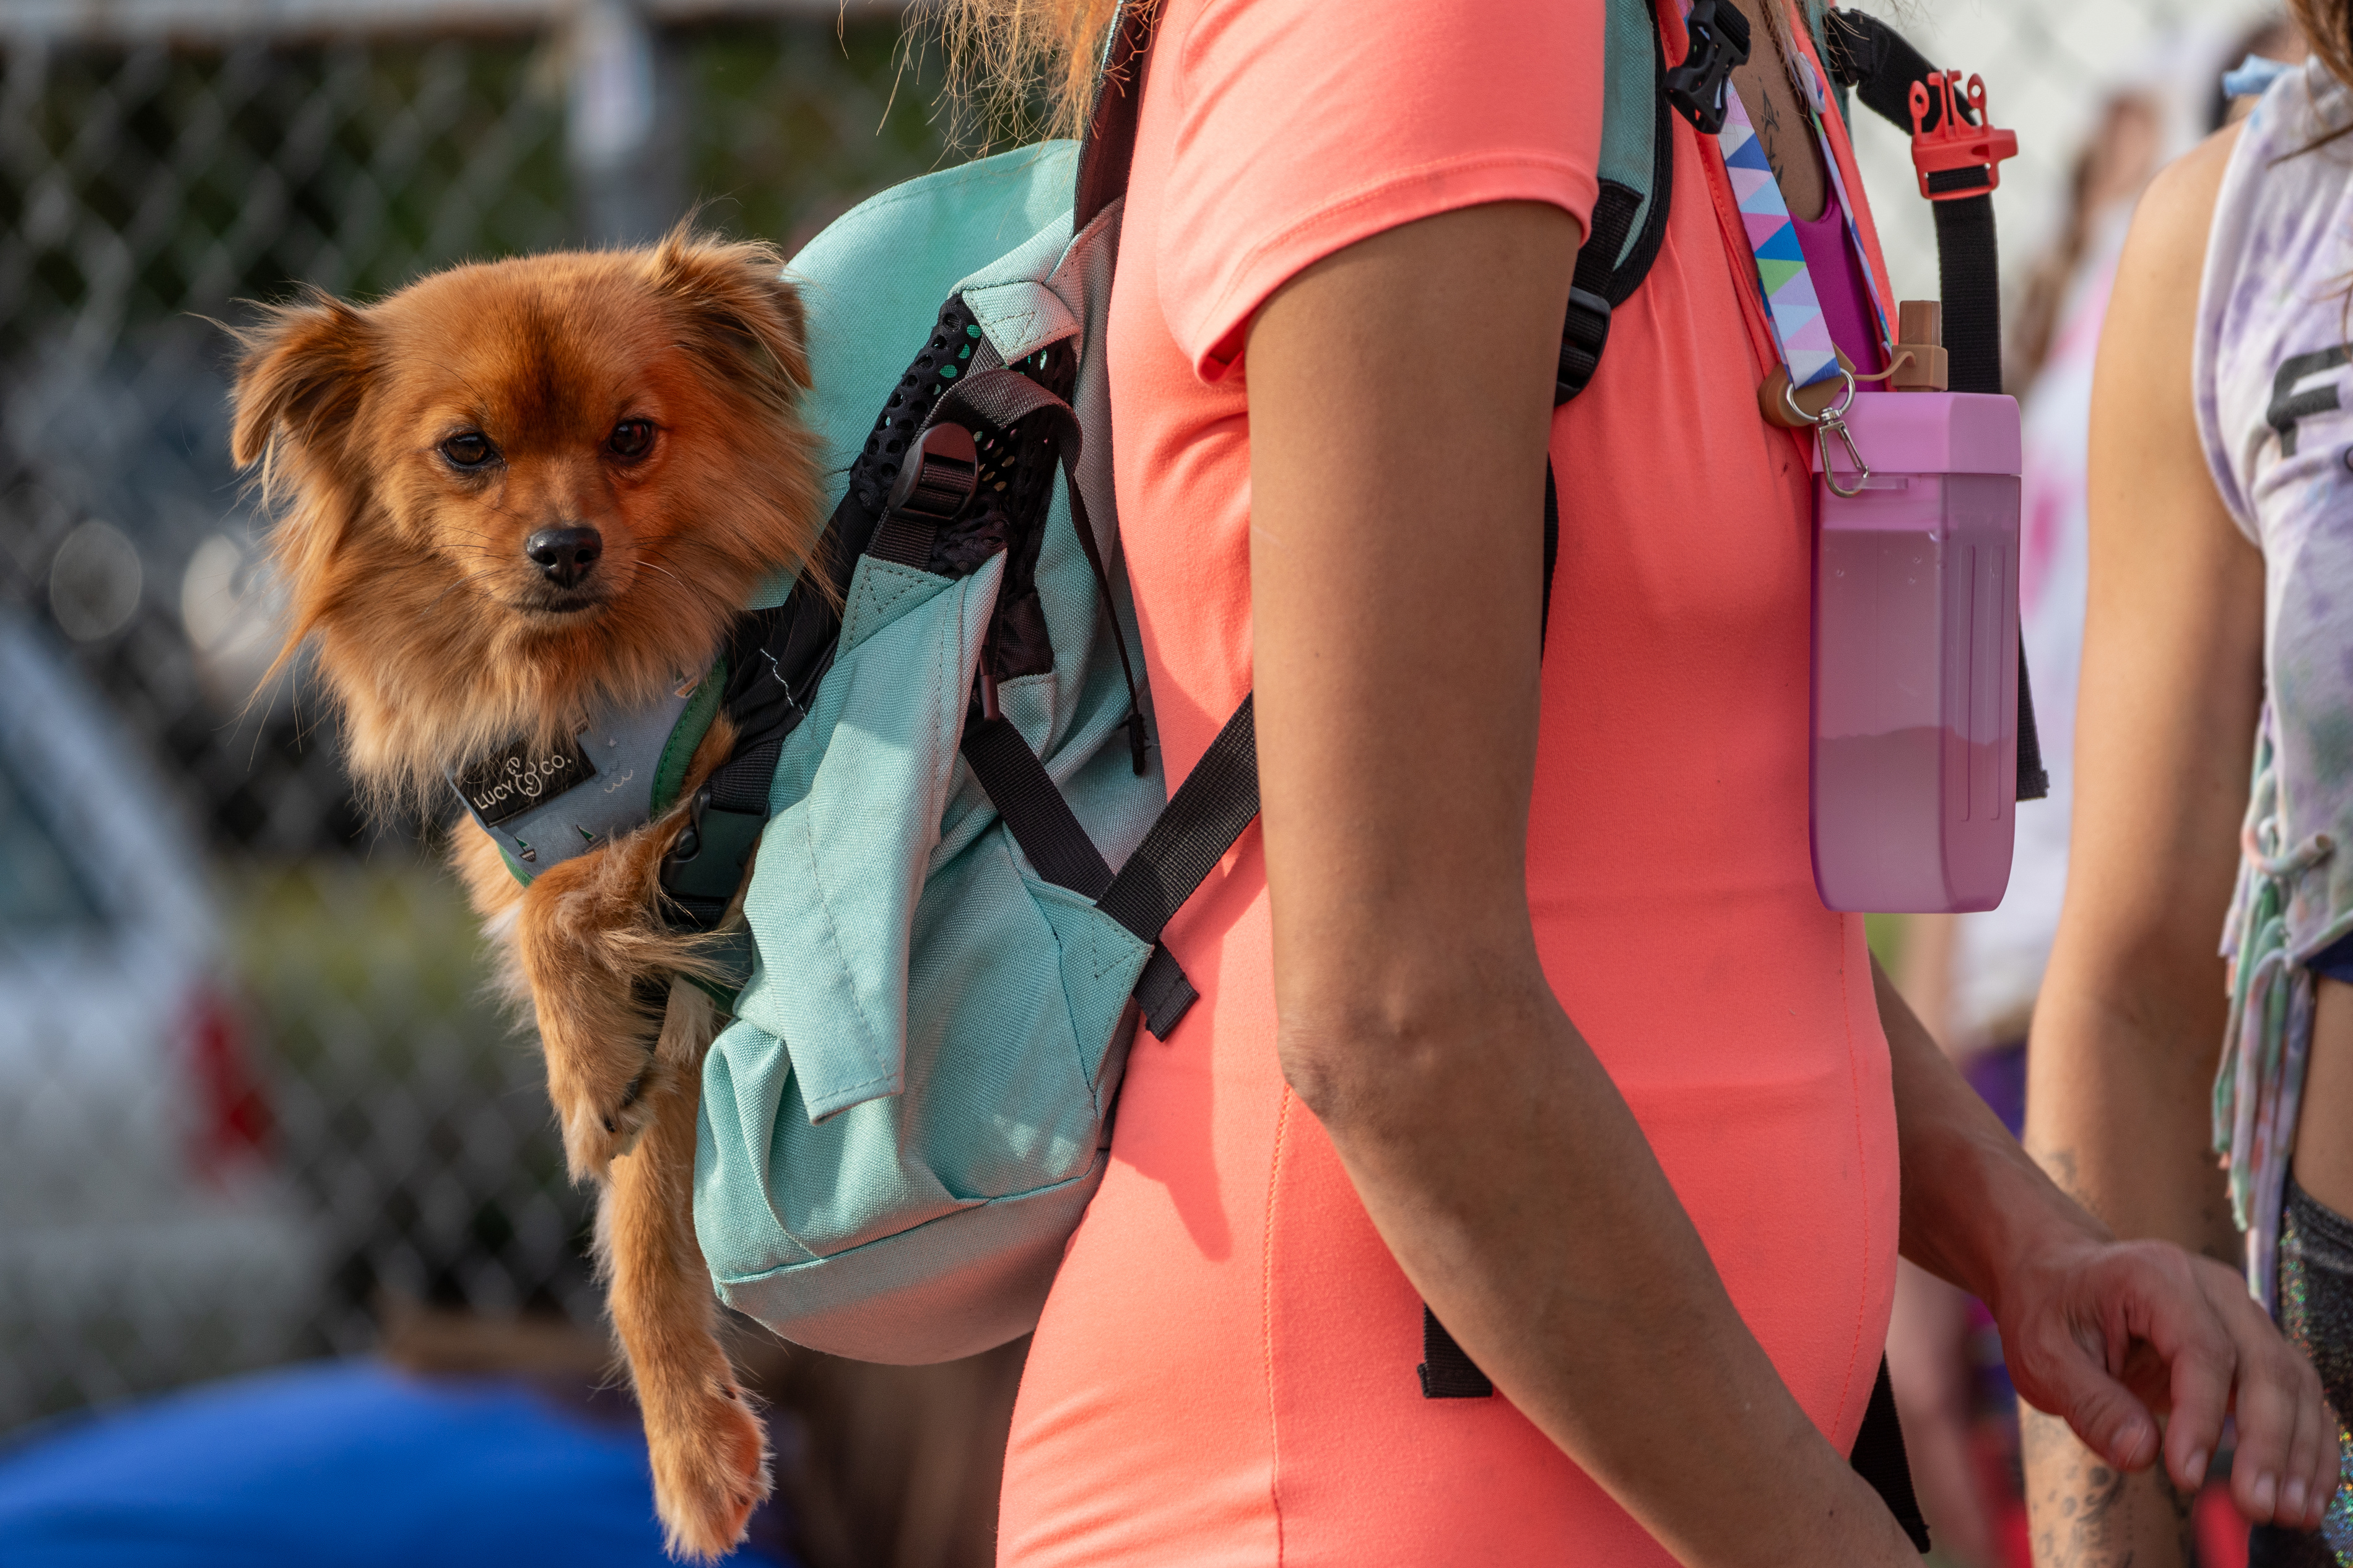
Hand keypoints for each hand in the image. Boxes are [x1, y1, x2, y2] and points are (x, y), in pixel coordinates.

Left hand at [1994, 1234, 2338, 1529]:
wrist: (2055, 1274)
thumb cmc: (2047, 1310)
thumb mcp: (2043, 1355)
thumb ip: (2090, 1403)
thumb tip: (2142, 1455)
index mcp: (2153, 1276)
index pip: (2201, 1350)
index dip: (2202, 1417)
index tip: (2185, 1475)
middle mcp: (2211, 1287)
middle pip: (2263, 1365)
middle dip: (2269, 1443)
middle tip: (2257, 1507)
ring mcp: (2238, 1312)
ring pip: (2291, 1381)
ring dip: (2299, 1450)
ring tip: (2290, 1511)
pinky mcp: (2250, 1343)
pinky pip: (2293, 1392)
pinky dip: (2306, 1443)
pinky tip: (2303, 1491)